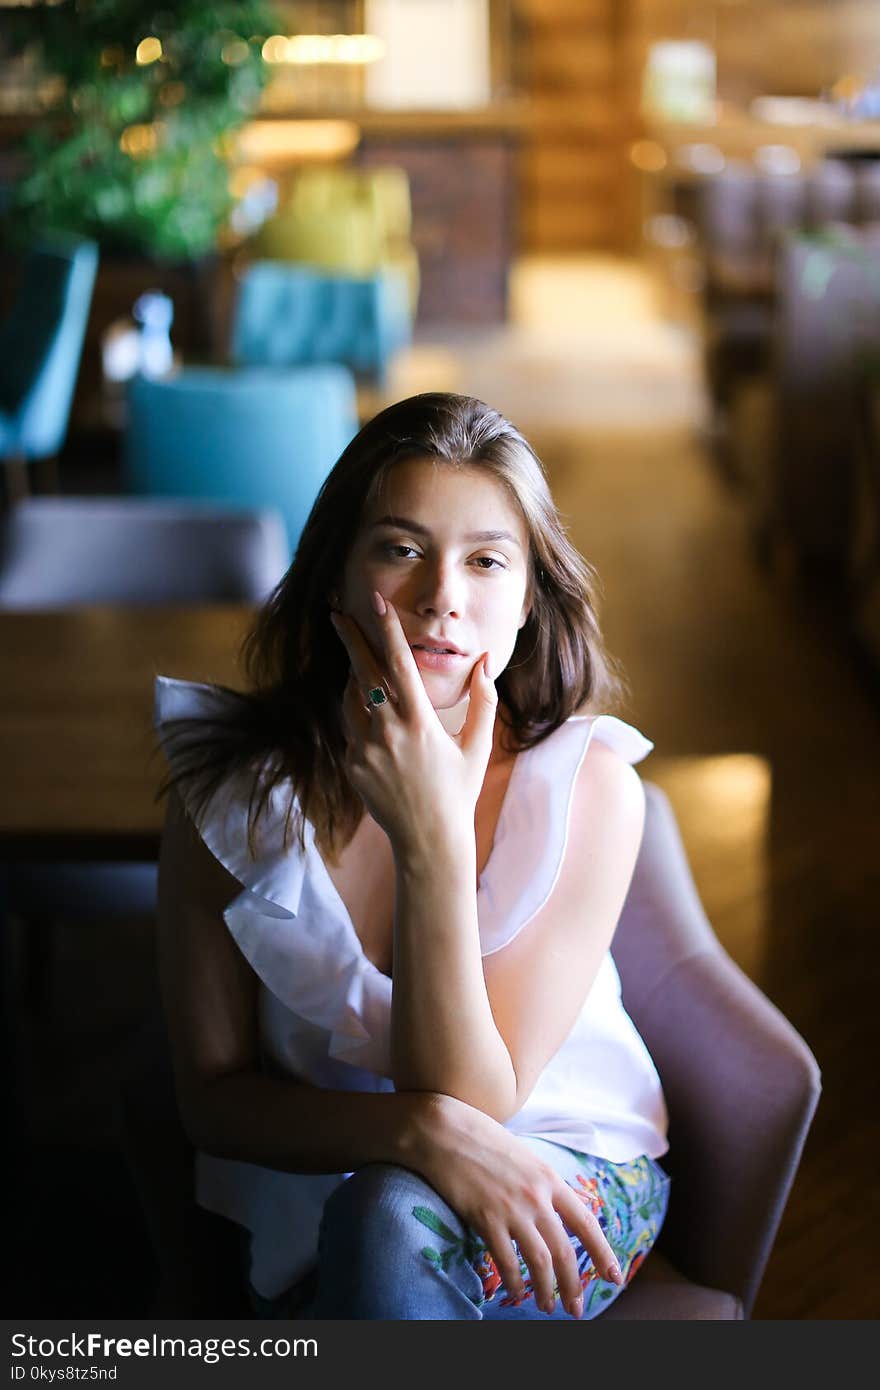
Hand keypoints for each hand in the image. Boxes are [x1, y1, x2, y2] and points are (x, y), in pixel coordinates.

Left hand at [330, 593, 496, 856]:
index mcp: (421, 722)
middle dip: (350, 638)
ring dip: (355, 676)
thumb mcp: (478, 745)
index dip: (386, 630)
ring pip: (351, 698)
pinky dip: (356, 711)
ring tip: (362, 664)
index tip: (374, 603)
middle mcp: (389, 731)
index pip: (400, 664)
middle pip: (363, 671)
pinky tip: (369, 709)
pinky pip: (350, 726)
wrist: (428, 839)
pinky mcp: (352, 764)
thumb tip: (486, 662)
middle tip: (337, 612)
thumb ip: (484, 700)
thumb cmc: (459, 790)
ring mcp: (366, 749)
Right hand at [410, 1093, 623, 1317]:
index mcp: (550, 1179)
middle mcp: (537, 1196)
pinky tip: (514, 1292)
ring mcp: (512, 1208)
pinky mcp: (485, 1218)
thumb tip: (572, 1201)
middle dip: (575, 1285)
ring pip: (540, 1262)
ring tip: (547, 1307)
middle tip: (577, 1309)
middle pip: (565, 1251)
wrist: (444, 1130)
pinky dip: (513, 1282)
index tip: (613, 1276)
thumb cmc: (483, 1139)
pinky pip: (505, 1261)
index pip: (587, 1222)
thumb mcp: (526, 1156)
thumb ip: (547, 1183)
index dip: (603, 1253)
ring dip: (546, 1291)